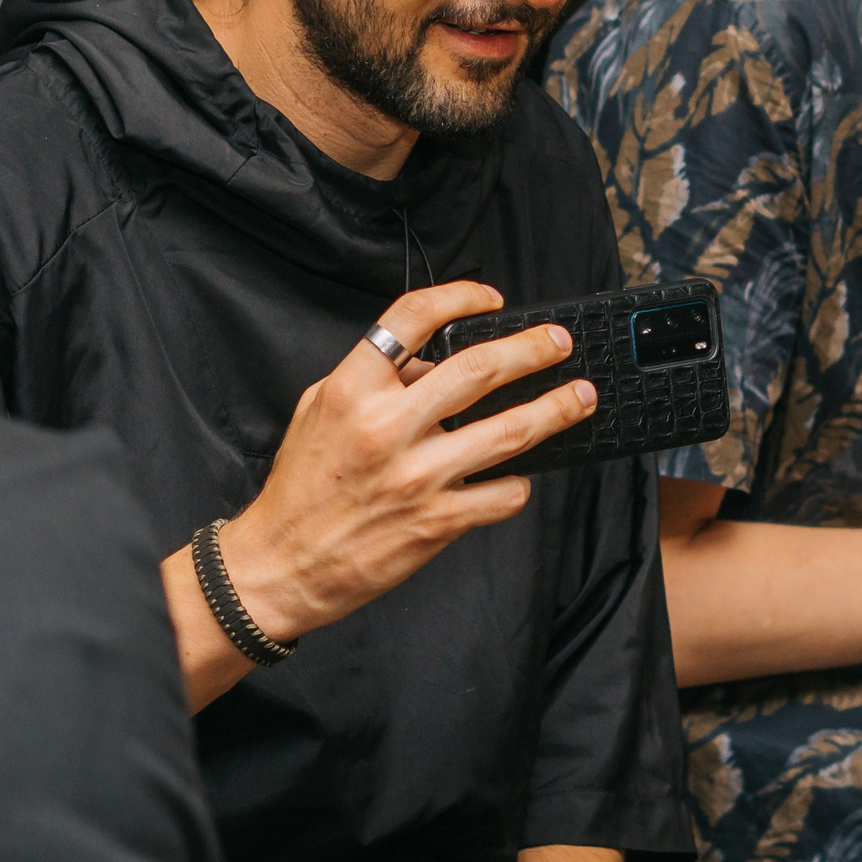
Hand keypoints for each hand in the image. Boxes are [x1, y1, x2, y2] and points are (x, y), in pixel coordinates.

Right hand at [225, 281, 597, 642]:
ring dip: (553, 410)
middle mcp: (386, 427)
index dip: (460, 297)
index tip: (491, 299)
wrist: (280, 563)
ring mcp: (416, 476)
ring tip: (580, 397)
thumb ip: (373, 380)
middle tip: (559, 342)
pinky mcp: (436, 522)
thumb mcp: (319, 411)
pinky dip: (518, 483)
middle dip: (532, 350)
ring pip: (507, 431)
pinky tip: (520, 477)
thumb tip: (430, 363)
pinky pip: (501, 495)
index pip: (413, 318)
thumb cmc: (300, 487)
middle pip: (478, 369)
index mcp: (353, 390)